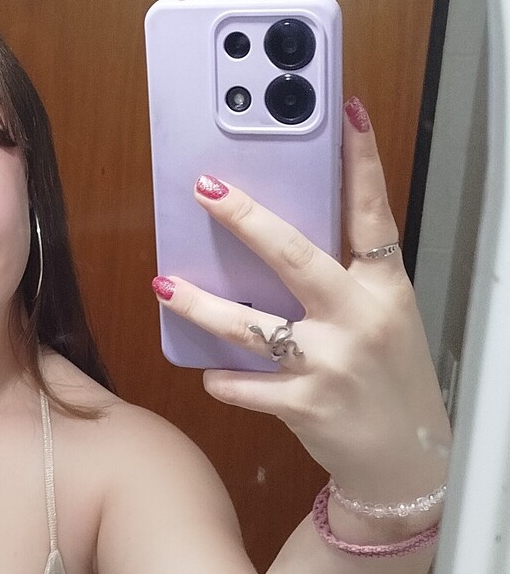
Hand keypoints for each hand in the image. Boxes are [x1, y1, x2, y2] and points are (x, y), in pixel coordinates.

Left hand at [151, 97, 452, 514]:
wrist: (408, 462)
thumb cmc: (390, 382)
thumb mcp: (385, 321)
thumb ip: (344, 284)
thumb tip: (275, 243)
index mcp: (384, 290)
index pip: (374, 214)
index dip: (362, 161)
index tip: (348, 111)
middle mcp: (360, 320)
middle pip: (296, 257)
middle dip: (246, 219)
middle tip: (205, 189)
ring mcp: (331, 363)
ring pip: (253, 326)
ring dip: (203, 305)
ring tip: (164, 284)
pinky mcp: (306, 406)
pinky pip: (246, 386)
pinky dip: (223, 380)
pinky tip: (208, 373)